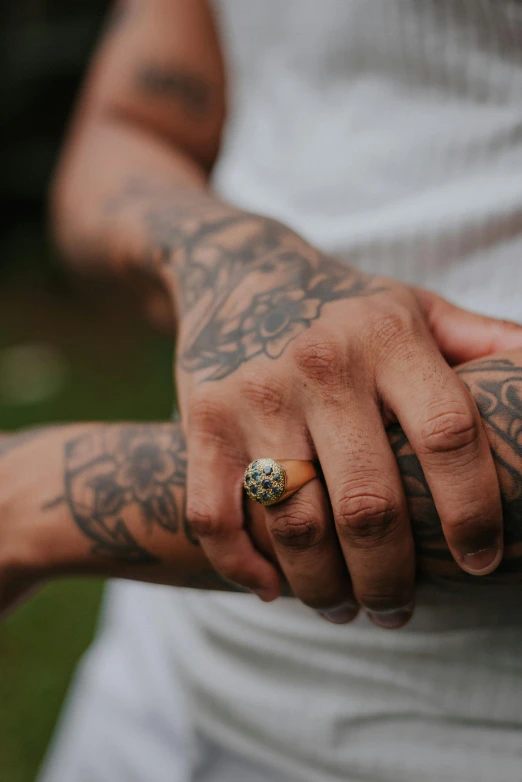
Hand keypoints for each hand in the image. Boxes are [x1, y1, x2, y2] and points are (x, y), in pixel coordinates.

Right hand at [172, 216, 521, 624]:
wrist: (240, 274)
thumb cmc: (344, 307)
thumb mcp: (415, 307)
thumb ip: (482, 343)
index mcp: (388, 337)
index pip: (448, 436)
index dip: (472, 511)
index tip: (479, 561)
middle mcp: (321, 365)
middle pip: (368, 505)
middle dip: (390, 580)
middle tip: (397, 609)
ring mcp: (254, 394)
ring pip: (294, 525)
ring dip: (324, 589)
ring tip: (344, 608)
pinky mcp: (201, 418)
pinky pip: (215, 516)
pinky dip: (242, 567)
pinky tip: (271, 588)